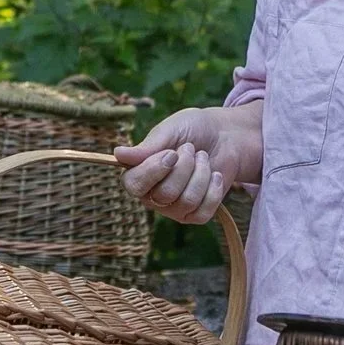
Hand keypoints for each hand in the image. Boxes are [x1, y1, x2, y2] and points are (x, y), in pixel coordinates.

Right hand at [112, 102, 263, 224]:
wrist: (226, 136)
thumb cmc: (193, 130)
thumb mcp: (170, 130)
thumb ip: (147, 146)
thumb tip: (118, 154)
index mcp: (139, 172)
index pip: (134, 185)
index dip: (153, 171)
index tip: (171, 153)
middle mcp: (153, 194)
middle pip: (164, 195)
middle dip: (184, 168)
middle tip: (191, 149)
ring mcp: (174, 208)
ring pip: (186, 202)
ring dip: (201, 174)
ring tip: (203, 158)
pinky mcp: (196, 214)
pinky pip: (203, 212)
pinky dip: (213, 189)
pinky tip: (215, 174)